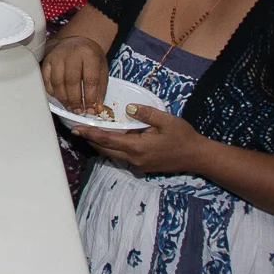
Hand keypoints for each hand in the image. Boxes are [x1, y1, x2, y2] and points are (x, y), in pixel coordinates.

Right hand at [40, 35, 107, 115]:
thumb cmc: (90, 57)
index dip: (90, 98)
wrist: (76, 42)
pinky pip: (46, 80)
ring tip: (70, 106)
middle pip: (71, 82)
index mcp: (89, 54)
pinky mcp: (47, 61)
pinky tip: (59, 97)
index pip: (90, 80)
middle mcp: (71, 53)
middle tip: (78, 111)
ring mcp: (57, 56)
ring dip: (63, 98)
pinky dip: (52, 92)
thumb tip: (95, 108)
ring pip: (57, 82)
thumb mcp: (101, 69)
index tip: (90, 110)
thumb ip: (100, 89)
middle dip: (75, 100)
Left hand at [70, 103, 207, 174]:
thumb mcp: (166, 120)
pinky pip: (122, 156)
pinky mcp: (143, 165)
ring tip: (90, 132)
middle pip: (106, 150)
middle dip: (91, 140)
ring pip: (113, 154)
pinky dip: (113, 147)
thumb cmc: (183, 137)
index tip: (76, 129)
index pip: (107, 140)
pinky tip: (111, 138)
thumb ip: (145, 113)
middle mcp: (134, 159)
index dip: (90, 134)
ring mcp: (138, 164)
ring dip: (101, 144)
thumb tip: (128, 108)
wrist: (197, 156)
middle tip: (77, 130)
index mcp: (137, 147)